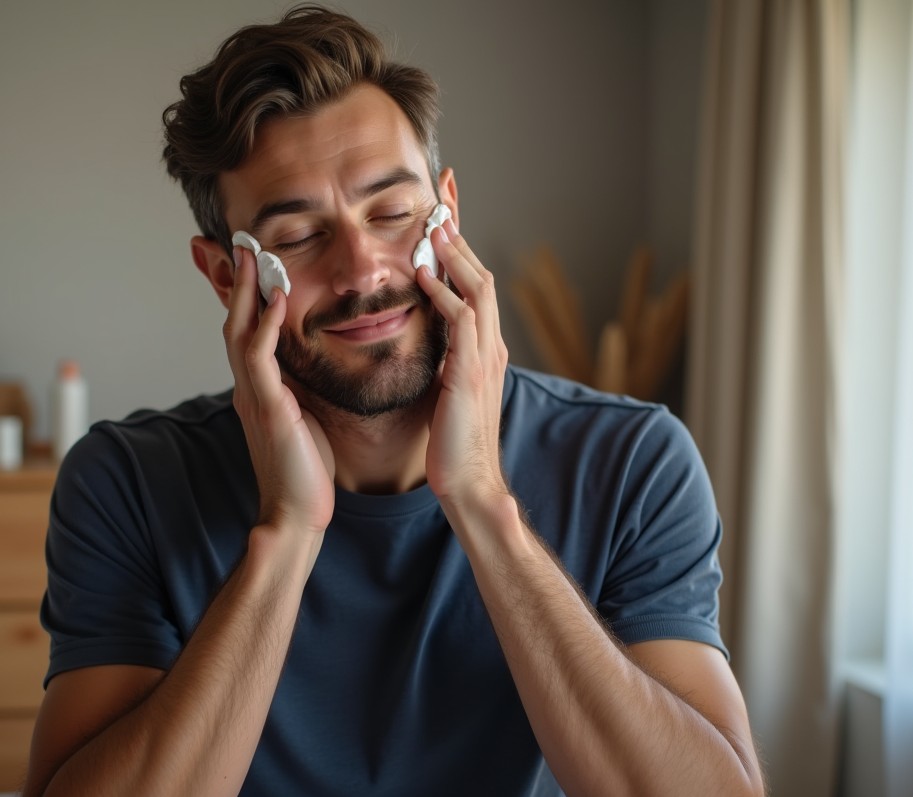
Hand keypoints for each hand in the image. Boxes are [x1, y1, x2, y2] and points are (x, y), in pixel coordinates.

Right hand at [225, 246, 335, 541]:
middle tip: (236, 242)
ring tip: (249, 255)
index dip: (244, 296)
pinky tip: (275, 299)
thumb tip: (311, 372)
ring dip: (243, 291)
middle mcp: (249, 388)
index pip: (245, 331)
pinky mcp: (266, 408)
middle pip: (232, 322)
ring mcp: (253, 396)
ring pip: (238, 332)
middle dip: (232, 282)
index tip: (248, 262)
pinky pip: (259, 358)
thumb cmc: (305, 474)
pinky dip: (264, 325)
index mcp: (258, 389)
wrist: (296, 516)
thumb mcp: (303, 421)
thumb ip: (299, 392)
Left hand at [416, 220, 510, 508]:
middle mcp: (490, 346)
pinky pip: (461, 322)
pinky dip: (443, 295)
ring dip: (456, 254)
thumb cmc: (453, 443)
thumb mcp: (448, 389)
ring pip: (479, 289)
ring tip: (434, 222)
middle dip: (463, 233)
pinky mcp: (470, 374)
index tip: (445, 212)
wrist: (469, 484)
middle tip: (444, 195)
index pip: (475, 284)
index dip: (462, 246)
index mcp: (484, 348)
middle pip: (482, 273)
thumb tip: (429, 335)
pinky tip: (422, 276)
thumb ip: (445, 359)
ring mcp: (484, 358)